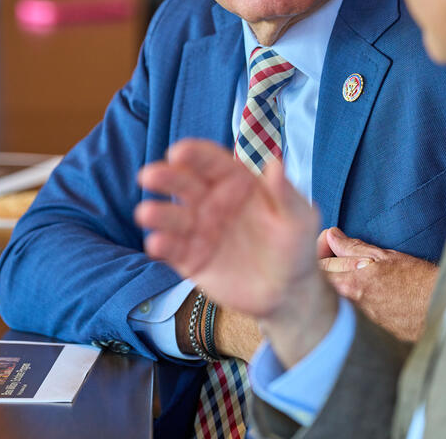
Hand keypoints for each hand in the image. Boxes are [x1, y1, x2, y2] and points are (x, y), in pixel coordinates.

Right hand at [135, 139, 337, 366]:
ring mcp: (199, 230)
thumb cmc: (296, 247)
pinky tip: (156, 243)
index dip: (195, 155)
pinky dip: (163, 246)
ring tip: (146, 214)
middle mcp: (212, 202)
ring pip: (173, 217)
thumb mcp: (299, 219)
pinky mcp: (191, 259)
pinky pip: (173, 250)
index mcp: (236, 182)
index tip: (179, 151)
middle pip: (185, 184)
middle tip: (150, 176)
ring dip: (158, 213)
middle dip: (166, 178)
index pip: (211, 163)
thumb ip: (285, 194)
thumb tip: (276, 164)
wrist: (288, 292)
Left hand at [317, 226, 437, 341]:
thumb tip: (332, 236)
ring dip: (343, 284)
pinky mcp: (372, 332)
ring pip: (339, 299)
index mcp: (350, 284)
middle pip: (324, 285)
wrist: (441, 310)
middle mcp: (351, 306)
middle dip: (328, 268)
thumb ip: (353, 247)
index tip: (329, 244)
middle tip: (339, 255)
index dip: (320, 252)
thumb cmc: (417, 280)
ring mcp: (360, 321)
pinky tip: (372, 292)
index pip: (317, 268)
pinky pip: (355, 313)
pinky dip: (358, 300)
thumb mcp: (384, 256)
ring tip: (359, 273)